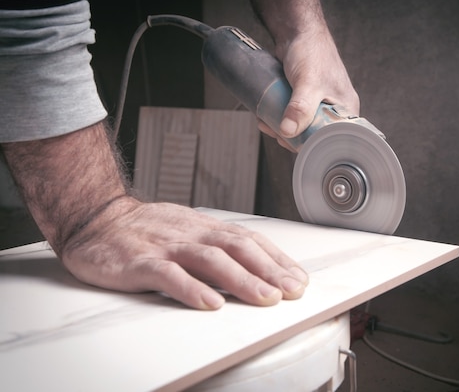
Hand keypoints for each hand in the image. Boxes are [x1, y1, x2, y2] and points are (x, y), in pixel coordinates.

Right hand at [61, 197, 308, 309]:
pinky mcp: (139, 262)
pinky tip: (209, 303)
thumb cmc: (146, 230)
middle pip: (237, 248)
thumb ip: (215, 247)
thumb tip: (255, 268)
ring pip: (210, 260)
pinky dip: (191, 289)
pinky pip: (168, 275)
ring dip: (241, 279)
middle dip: (269, 269)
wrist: (95, 219)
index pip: (248, 240)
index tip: (298, 279)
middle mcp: (190, 234)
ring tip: (265, 298)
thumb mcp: (187, 231)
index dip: (276, 259)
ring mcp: (165, 247)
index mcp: (204, 227)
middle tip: (292, 291)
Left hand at [258, 29, 359, 150]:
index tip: (290, 142)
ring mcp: (318, 104)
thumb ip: (300, 107)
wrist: (297, 31)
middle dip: (291, 136)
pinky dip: (279, 118)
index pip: (331, 139)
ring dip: (281, 128)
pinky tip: (266, 116)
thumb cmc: (312, 51)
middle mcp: (334, 109)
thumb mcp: (308, 82)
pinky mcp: (303, 99)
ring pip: (300, 126)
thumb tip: (288, 131)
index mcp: (346, 110)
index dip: (310, 144)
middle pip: (313, 135)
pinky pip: (292, 115)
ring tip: (266, 122)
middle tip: (274, 131)